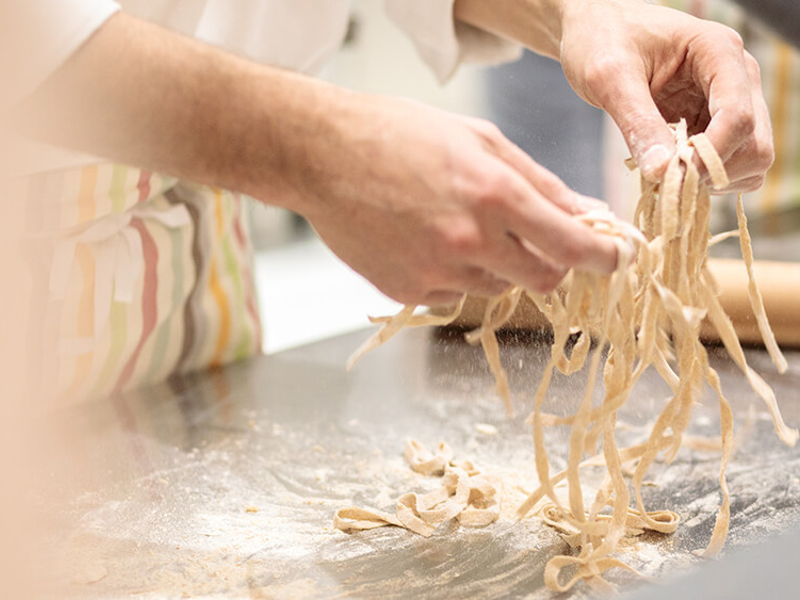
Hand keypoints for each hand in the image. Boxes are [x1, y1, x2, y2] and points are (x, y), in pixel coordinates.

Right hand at [284, 93, 617, 305]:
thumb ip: (541, 183)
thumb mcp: (481, 140)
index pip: (573, 245)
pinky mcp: (407, 291)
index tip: (617, 257)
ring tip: (463, 226)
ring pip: (497, 288)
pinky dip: (455, 274)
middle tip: (544, 244)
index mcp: (495, 195)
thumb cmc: (401, 135)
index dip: (605, 256)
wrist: (323, 155)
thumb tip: (587, 215)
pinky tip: (428, 239)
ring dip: (498, 266)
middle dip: (554, 265)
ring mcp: (435, 272)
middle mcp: (469, 241)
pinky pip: (453, 294)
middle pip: (543, 280)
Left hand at [558, 0, 772, 191]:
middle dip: (712, 171)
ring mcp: (732, 101)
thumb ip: (636, 122)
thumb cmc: (602, 39)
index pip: (739, 117)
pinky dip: (704, 178)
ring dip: (710, 178)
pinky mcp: (717, 122)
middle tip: (662, 175)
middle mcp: (738, 77)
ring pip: (751, 160)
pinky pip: (730, 165)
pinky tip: (668, 167)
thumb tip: (662, 173)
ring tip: (662, 169)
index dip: (709, 157)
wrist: (597, 30)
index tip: (667, 175)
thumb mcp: (609, 78)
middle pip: (756, 145)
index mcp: (719, 53)